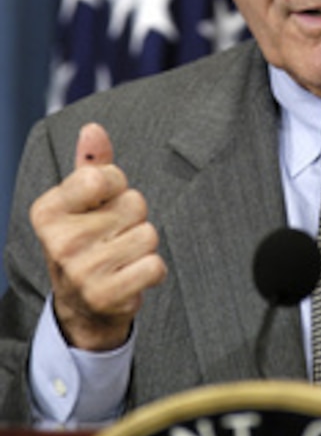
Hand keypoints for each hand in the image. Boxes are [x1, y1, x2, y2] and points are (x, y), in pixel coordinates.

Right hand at [30, 123, 166, 350]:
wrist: (82, 306)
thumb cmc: (86, 240)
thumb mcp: (81, 201)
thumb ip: (91, 162)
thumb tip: (93, 129)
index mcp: (49, 210)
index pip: (104, 176)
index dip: (116, 185)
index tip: (102, 203)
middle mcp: (60, 241)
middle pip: (134, 203)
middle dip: (132, 217)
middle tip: (111, 236)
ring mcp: (81, 272)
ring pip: (148, 234)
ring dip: (143, 245)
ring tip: (121, 257)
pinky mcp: (106, 296)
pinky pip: (155, 265)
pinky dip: (152, 271)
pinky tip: (130, 276)